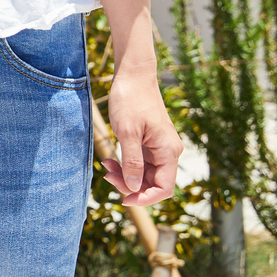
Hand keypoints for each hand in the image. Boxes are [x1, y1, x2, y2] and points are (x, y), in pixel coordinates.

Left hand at [103, 65, 181, 204]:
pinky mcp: (149, 143)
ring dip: (126, 176)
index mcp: (169, 152)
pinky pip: (140, 163)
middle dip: (131, 185)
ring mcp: (159, 148)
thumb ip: (132, 162)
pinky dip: (126, 165)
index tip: (124, 200)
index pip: (164, 188)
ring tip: (106, 166)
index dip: (145, 198)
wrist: (133, 76)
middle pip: (153, 183)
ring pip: (145, 175)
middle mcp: (168, 152)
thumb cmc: (130, 100)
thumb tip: (134, 188)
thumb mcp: (127, 132)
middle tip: (108, 175)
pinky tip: (110, 160)